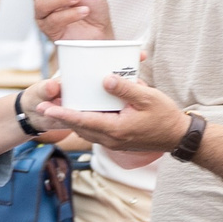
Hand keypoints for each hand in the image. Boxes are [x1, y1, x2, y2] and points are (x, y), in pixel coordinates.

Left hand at [29, 73, 188, 154]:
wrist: (178, 137)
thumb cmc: (165, 116)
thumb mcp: (147, 97)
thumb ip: (124, 88)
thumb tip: (104, 79)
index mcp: (116, 129)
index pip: (83, 120)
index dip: (62, 114)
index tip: (46, 108)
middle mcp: (112, 139)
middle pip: (80, 128)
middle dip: (61, 118)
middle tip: (44, 106)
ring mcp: (114, 142)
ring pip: (86, 132)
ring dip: (73, 121)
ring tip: (59, 109)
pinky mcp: (118, 142)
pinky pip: (96, 133)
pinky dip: (86, 124)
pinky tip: (84, 113)